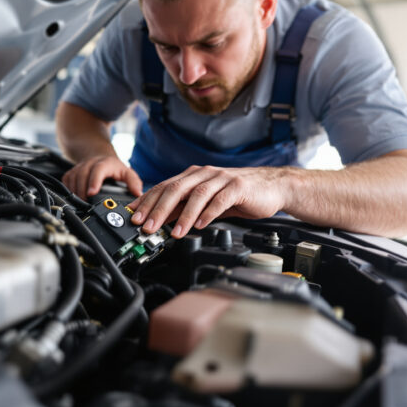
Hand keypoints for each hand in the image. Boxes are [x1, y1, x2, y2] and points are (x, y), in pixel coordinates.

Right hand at [62, 155, 142, 199]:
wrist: (99, 155)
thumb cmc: (113, 167)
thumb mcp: (127, 172)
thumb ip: (133, 182)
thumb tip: (138, 194)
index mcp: (105, 163)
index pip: (98, 170)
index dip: (94, 181)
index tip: (92, 193)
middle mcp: (90, 163)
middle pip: (82, 174)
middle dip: (82, 190)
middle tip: (85, 203)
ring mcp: (80, 167)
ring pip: (73, 177)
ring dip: (75, 191)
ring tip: (80, 203)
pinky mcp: (72, 171)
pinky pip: (66, 180)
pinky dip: (68, 189)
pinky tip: (73, 198)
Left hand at [128, 165, 290, 237]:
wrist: (272, 188)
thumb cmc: (238, 194)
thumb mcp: (206, 201)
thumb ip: (185, 207)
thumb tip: (159, 220)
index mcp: (193, 176)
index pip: (164, 186)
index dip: (147, 201)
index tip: (134, 217)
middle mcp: (204, 174)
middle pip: (176, 189)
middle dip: (158, 209)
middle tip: (148, 227)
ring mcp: (221, 179)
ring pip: (197, 194)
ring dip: (183, 215)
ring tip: (175, 233)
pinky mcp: (238, 187)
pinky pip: (220, 200)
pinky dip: (208, 213)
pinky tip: (200, 225)